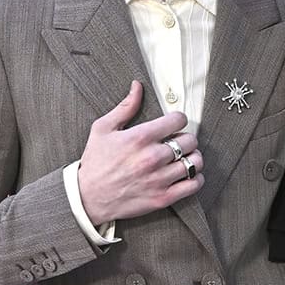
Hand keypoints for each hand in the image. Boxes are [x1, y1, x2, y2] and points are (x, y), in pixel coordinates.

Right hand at [77, 81, 204, 226]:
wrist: (88, 197)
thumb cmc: (95, 162)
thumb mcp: (103, 128)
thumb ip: (125, 107)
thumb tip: (137, 87)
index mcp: (140, 137)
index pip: (178, 120)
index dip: (178, 119)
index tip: (174, 124)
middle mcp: (153, 157)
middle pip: (190, 140)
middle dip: (187, 138)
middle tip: (179, 142)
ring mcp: (159, 179)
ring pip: (195, 162)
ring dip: (193, 158)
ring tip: (184, 158)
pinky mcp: (163, 197)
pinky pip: (193, 184)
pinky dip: (196, 178)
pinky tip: (187, 175)